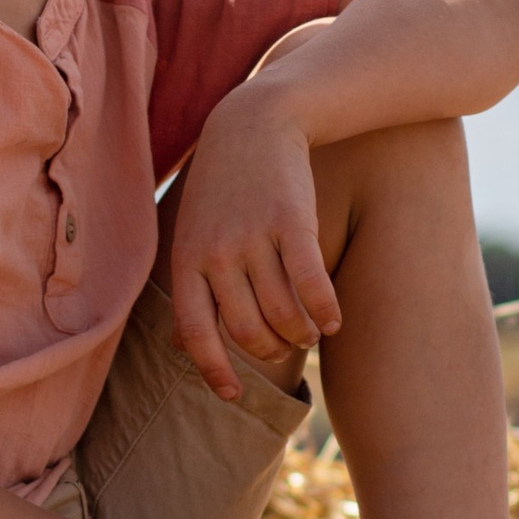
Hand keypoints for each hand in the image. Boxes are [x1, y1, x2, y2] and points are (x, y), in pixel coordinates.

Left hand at [168, 81, 339, 399]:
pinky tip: (334, 322)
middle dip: (271, 350)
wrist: (252, 122)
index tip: (234, 395)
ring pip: (283, 313)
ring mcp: (254, 237)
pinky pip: (312, 285)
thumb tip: (183, 349)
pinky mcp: (291, 221)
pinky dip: (325, 312)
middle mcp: (217, 252)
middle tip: (285, 347)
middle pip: (249, 330)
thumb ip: (193, 287)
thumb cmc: (223, 187)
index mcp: (187, 259)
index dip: (216, 370)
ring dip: (301, 335)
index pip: (198, 333)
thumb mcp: (193, 231)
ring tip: (310, 334)